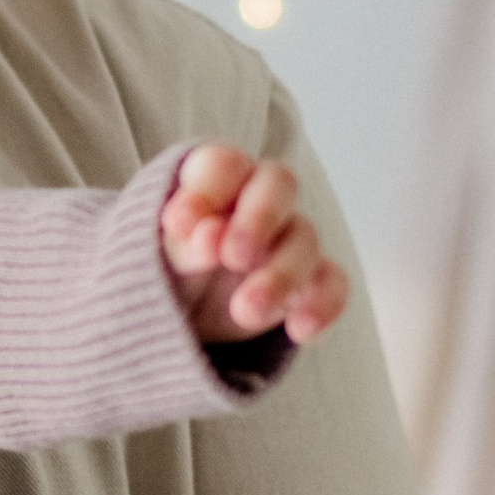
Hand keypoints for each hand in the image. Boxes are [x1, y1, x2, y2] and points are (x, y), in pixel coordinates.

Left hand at [159, 145, 350, 347]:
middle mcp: (260, 200)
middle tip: (233, 258)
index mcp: (217, 181)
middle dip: (258, 218)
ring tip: (244, 310)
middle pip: (279, 184)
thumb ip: (183, 243)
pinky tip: (297, 329)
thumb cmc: (172, 269)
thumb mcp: (163, 256)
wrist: (186, 318)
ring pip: (304, 240)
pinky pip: (332, 284)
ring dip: (280, 275)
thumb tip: (209, 235)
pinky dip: (320, 305)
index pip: (223, 165)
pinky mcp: (309, 282)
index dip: (205, 191)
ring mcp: (289, 240)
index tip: (178, 225)